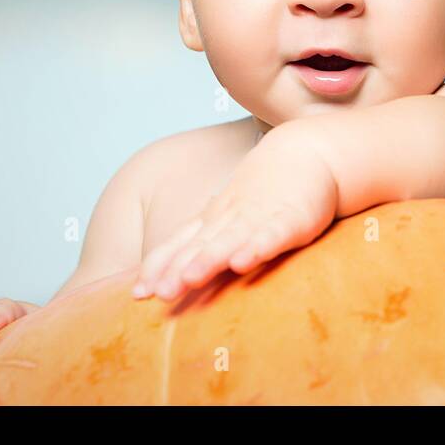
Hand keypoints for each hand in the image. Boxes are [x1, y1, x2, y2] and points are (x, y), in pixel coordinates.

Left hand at [133, 126, 336, 301]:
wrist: (306, 150)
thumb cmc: (265, 190)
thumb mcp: (231, 215)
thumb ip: (206, 242)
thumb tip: (177, 274)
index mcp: (215, 220)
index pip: (182, 244)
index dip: (161, 266)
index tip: (138, 293)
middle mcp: (232, 218)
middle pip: (201, 246)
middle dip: (179, 270)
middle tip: (160, 294)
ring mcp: (260, 216)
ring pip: (231, 239)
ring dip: (209, 259)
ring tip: (190, 279)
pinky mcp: (292, 219)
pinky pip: (273, 235)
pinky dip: (257, 247)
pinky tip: (243, 262)